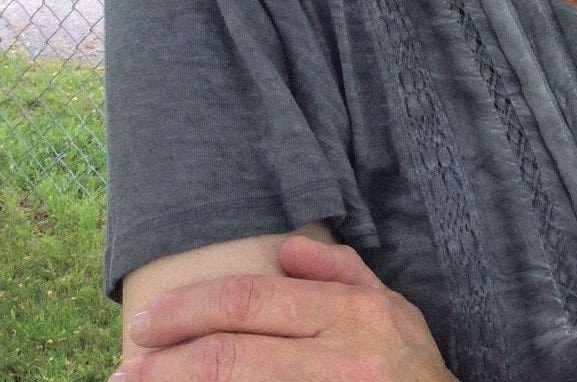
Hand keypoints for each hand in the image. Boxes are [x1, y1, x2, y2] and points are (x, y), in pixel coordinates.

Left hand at [113, 234, 454, 381]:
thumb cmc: (411, 367)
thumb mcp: (392, 308)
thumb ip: (342, 274)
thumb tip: (287, 249)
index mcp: (353, 314)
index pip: (254, 301)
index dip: (191, 309)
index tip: (148, 320)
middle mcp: (341, 358)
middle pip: (231, 355)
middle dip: (166, 362)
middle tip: (125, 367)